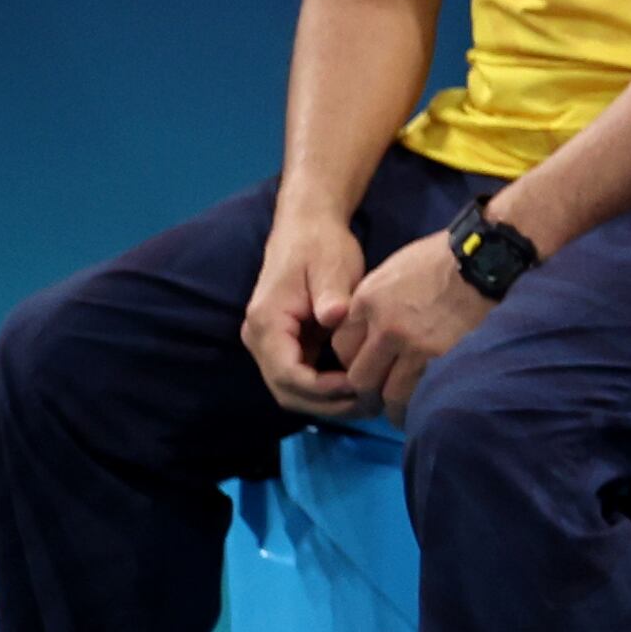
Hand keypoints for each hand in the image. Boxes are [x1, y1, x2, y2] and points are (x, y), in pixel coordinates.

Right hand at [241, 216, 372, 418]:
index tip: (360, 386)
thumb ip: (331, 294)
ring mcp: (269, 345)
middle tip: (370, 402)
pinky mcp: (286, 346)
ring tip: (369, 400)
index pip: (288, 375)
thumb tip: (334, 316)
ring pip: (294, 392)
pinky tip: (358, 387)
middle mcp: (259, 339)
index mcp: (266, 322)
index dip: (324, 389)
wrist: (307, 227)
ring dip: (328, 402)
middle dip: (328, 404)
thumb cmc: (321, 245)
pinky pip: (302, 379)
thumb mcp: (331, 265)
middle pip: (288, 392)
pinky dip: (327, 390)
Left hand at [335, 228, 494, 420]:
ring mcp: (414, 347)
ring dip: (394, 403)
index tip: (368, 363)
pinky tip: (422, 404)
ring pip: (388, 394)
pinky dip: (418, 404)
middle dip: (370, 386)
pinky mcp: (441, 361)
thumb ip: (374, 304)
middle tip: (382, 390)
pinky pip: (419, 396)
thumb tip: (367, 330)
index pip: (341, 346)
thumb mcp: (395, 270)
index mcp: (368, 301)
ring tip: (402, 406)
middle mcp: (385, 328)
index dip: (354, 358)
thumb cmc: (443, 258)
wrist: (486, 259)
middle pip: (360, 376)